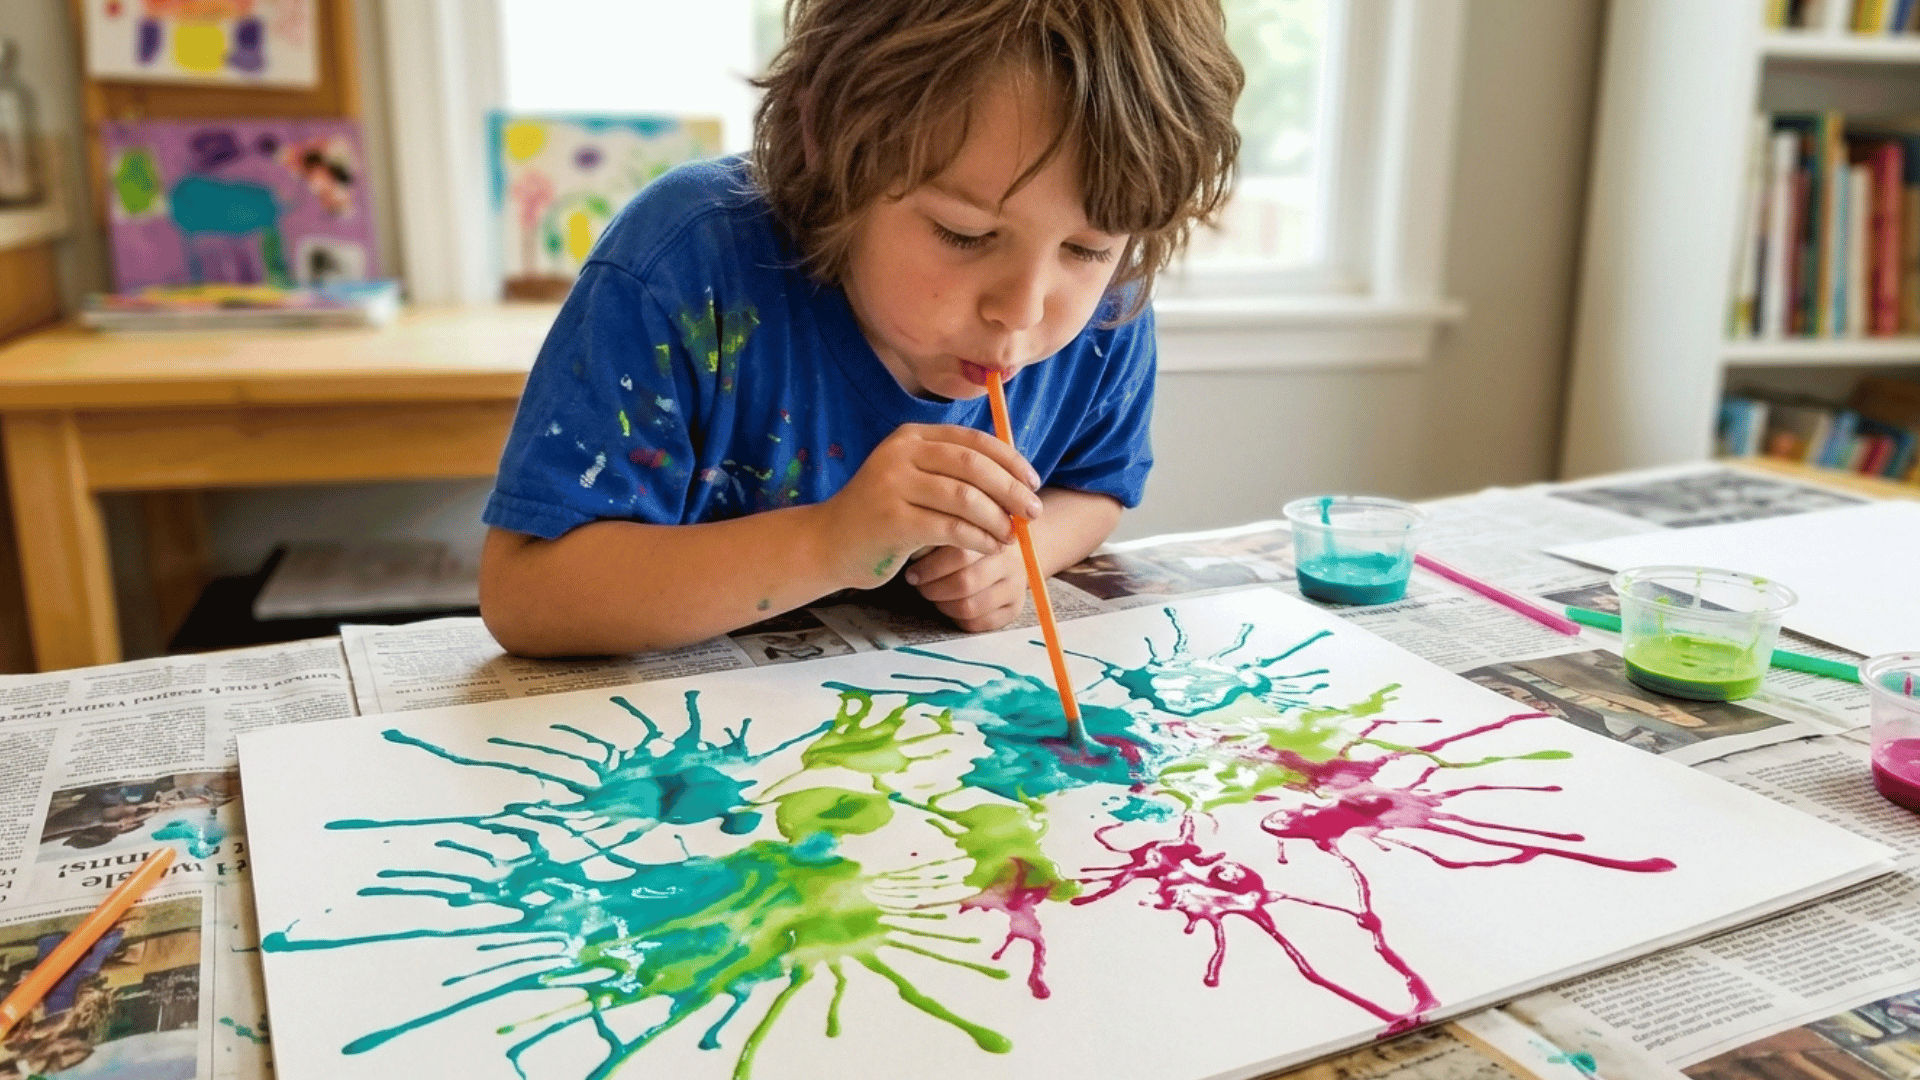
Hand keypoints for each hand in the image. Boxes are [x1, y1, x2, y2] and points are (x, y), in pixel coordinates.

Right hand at [816, 424, 1041, 589]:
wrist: (828, 542)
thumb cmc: (881, 514)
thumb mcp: (913, 479)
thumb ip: (953, 473)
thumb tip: (1016, 482)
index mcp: (911, 437)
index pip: (972, 441)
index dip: (1010, 460)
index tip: (1033, 482)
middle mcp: (901, 454)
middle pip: (973, 466)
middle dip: (1011, 490)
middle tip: (1033, 512)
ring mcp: (893, 486)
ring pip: (965, 498)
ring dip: (997, 519)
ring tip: (1011, 535)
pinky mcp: (893, 521)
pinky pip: (951, 528)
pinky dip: (979, 539)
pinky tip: (991, 547)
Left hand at [907, 544, 1028, 631]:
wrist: (1009, 551)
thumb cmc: (973, 540)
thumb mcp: (959, 528)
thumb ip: (943, 535)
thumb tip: (916, 550)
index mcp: (995, 536)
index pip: (960, 555)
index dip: (930, 568)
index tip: (913, 573)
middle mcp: (1011, 561)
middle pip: (964, 583)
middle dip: (933, 589)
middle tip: (920, 586)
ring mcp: (1016, 586)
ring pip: (969, 607)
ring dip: (943, 605)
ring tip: (934, 595)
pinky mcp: (1016, 608)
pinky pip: (978, 624)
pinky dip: (957, 619)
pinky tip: (950, 606)